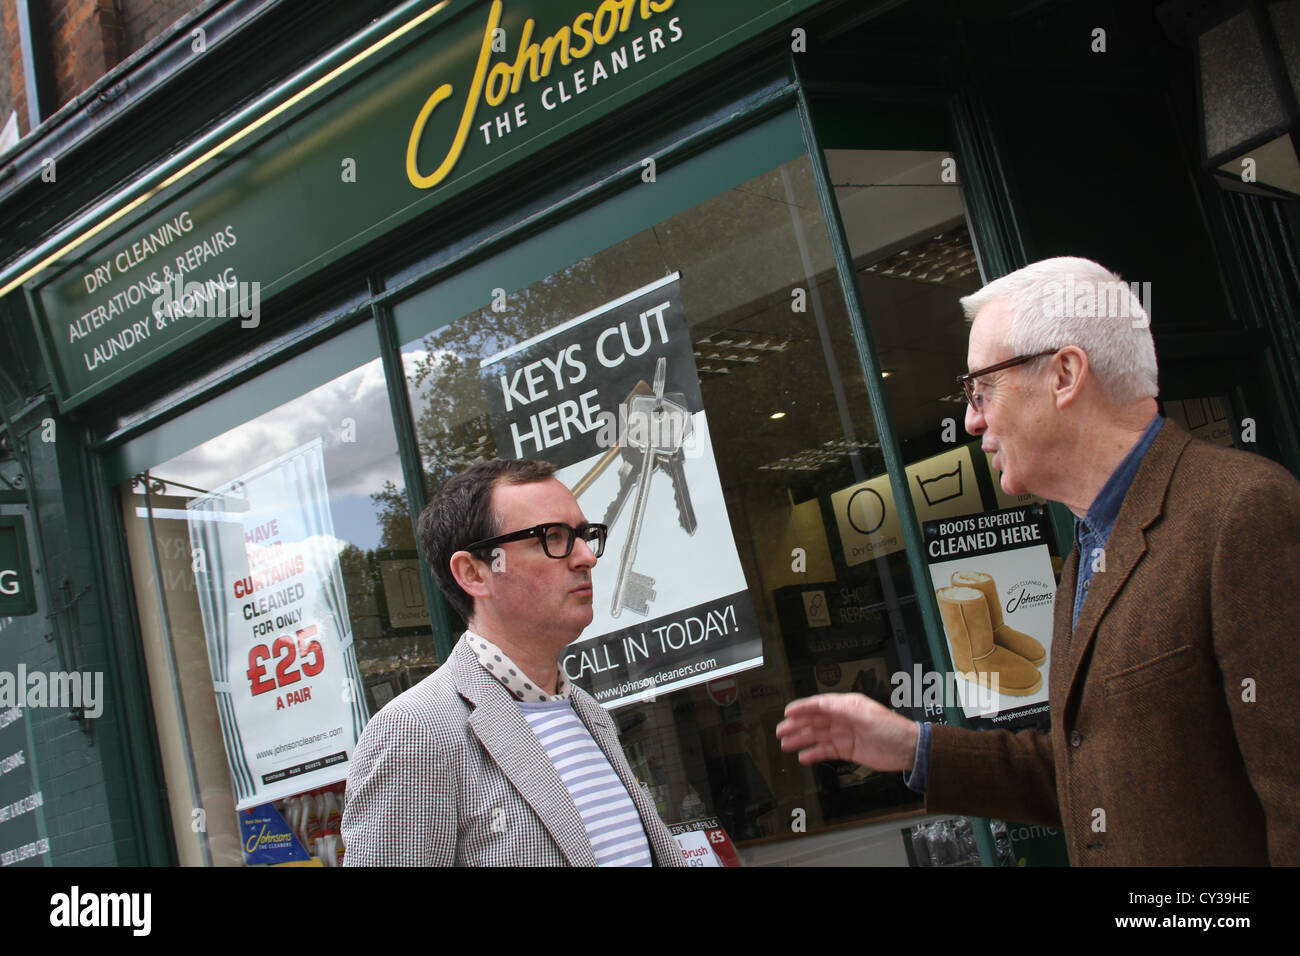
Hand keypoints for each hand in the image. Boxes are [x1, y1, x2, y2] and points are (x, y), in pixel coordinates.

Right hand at [776, 694, 919, 771]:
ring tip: (786, 744)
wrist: (908, 750)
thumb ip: (843, 709)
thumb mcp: (867, 714)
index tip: (788, 711)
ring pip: (817, 736)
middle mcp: (844, 719)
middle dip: (796, 725)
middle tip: (780, 730)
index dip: (802, 708)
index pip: (819, 705)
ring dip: (801, 739)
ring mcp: (844, 735)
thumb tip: (822, 704)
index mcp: (847, 706)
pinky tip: (803, 756)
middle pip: (814, 721)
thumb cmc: (893, 729)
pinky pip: (826, 751)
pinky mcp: (847, 750)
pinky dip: (814, 753)